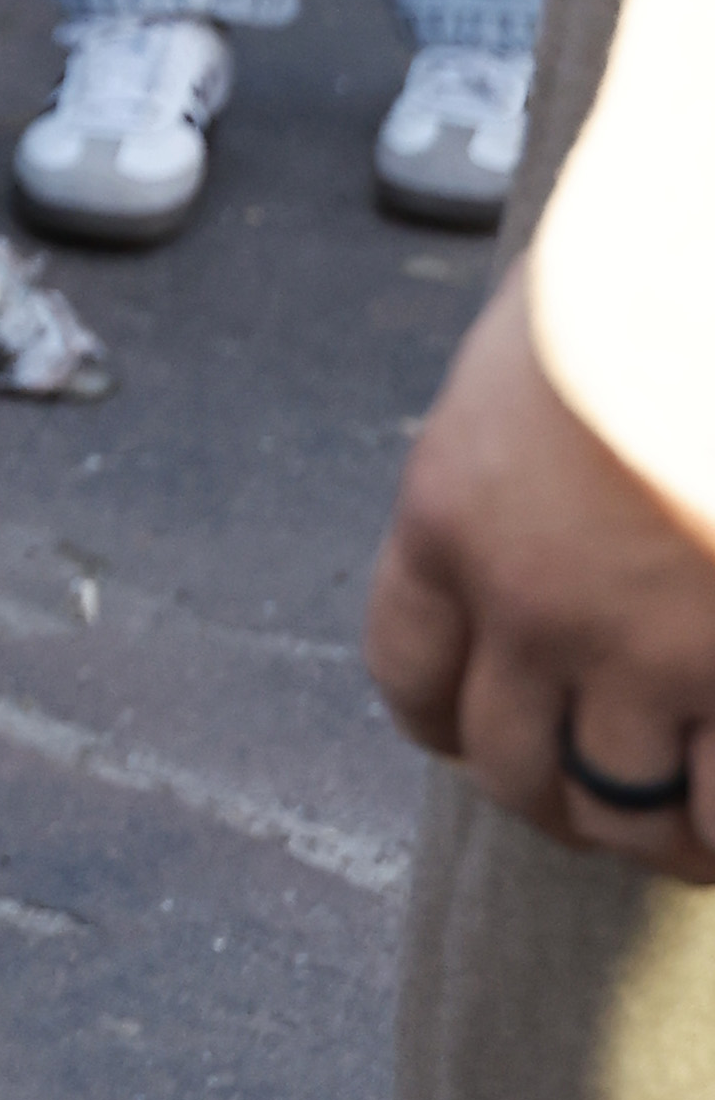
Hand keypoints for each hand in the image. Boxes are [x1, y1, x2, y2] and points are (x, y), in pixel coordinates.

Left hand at [368, 261, 714, 876]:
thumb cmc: (652, 268)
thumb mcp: (543, 348)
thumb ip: (527, 449)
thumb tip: (542, 485)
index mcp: (451, 514)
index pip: (413, 674)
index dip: (451, 724)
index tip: (480, 741)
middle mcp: (531, 602)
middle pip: (515, 766)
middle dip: (560, 798)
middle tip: (605, 804)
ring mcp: (646, 649)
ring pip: (628, 807)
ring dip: (660, 831)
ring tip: (698, 832)